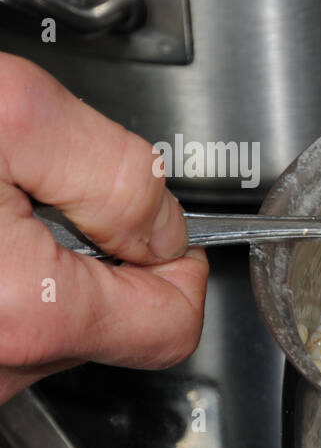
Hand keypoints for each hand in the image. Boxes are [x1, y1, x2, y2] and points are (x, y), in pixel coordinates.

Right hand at [0, 53, 207, 403]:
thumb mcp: (5, 115)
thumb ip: (113, 171)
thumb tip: (162, 226)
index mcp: (26, 313)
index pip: (173, 326)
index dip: (176, 262)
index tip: (151, 225)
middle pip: (109, 330)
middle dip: (93, 262)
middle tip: (32, 203)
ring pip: (45, 332)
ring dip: (33, 273)